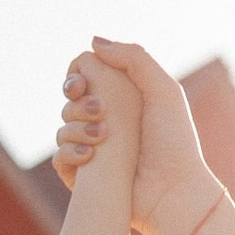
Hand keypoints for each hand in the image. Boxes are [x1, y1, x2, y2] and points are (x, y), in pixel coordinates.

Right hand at [58, 40, 222, 234]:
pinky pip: (60, 157)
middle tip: (100, 109)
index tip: (82, 81)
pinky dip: (70, 152)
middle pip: (71, 100)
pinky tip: (92, 155)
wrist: (172, 190)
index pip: (87, 77)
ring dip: (77, 127)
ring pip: (63, 127)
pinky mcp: (84, 176)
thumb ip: (133, 58)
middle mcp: (107, 122)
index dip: (78, 75)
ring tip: (104, 136)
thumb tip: (93, 44)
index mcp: (124, 99)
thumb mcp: (163, 89)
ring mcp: (94, 149)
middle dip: (77, 101)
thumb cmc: (173, 140)